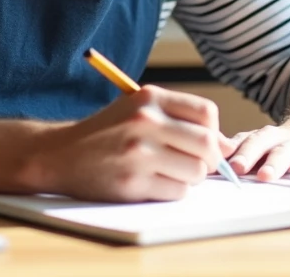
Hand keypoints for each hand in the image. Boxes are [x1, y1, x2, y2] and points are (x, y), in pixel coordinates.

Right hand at [31, 85, 228, 202]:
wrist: (60, 154)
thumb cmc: (107, 132)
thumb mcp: (138, 110)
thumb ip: (180, 119)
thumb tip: (229, 146)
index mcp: (149, 98)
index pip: (206, 113)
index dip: (215, 132)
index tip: (207, 143)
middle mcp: (145, 121)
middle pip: (207, 144)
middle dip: (210, 160)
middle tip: (198, 165)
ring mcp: (138, 153)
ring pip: (195, 171)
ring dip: (191, 177)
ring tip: (172, 173)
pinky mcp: (131, 182)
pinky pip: (176, 191)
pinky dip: (173, 191)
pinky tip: (155, 183)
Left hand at [225, 122, 289, 182]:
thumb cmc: (275, 142)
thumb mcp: (255, 140)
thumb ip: (234, 147)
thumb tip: (204, 155)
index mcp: (265, 137)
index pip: (251, 143)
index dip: (242, 154)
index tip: (232, 167)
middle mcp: (287, 141)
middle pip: (277, 150)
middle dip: (271, 163)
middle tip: (262, 176)